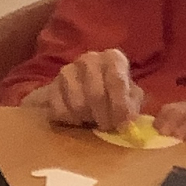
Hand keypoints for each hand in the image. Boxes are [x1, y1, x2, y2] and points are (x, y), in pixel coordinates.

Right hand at [20, 48, 140, 130]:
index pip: (116, 81)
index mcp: (113, 58)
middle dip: (104, 117)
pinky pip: (60, 110)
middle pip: (96, 95)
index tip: (121, 124)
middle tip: (107, 127)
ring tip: (93, 119)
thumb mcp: (131, 96)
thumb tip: (128, 119)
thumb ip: (133, 105)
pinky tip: (78, 119)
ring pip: (78, 104)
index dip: (119, 107)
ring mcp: (68, 70)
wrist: (86, 88)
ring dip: (87, 119)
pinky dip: (71, 121)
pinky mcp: (52, 87)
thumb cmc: (114, 93)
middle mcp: (90, 59)